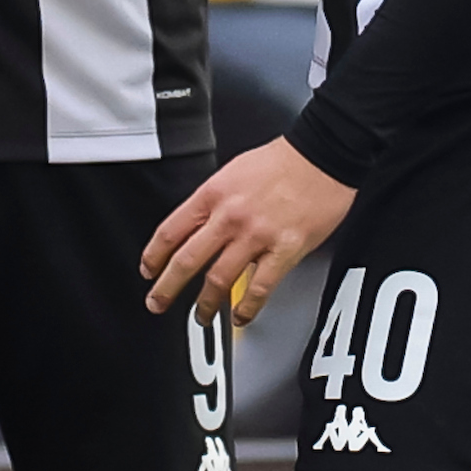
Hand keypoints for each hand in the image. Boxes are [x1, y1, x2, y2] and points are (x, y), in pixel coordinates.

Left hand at [139, 137, 354, 325]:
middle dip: (166, 288)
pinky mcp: (285, 251)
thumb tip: (198, 226)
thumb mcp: (232, 171)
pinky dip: (247, 308)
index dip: (154, 256)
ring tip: (201, 316)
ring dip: (206, 304)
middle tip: (156, 303)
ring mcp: (256, 236)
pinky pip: (260, 288)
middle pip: (187, 261)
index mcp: (213, 194)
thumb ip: (213, 201)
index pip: (170, 231)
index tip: (148, 270)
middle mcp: (229, 217)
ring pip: (219, 280)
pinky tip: (241, 316)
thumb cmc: (282, 160)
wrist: (322, 155)